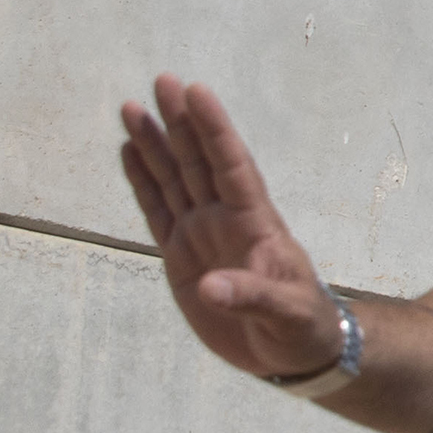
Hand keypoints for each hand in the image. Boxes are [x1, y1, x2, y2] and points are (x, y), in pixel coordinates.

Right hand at [119, 74, 340, 376]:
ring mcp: (202, 235)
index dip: (214, 129)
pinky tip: (129, 152)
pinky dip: (143, 183)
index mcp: (256, 224)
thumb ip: (252, 298)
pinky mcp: (182, 258)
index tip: (197, 91)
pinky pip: (158, 212)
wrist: (296, 352)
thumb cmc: (303, 328)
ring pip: (174, 180)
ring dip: (155, 145)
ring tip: (132, 109)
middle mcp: (226, 220)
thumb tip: (212, 287)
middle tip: (162, 81)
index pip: (231, 166)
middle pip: (198, 162)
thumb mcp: (287, 315)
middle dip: (181, 123)